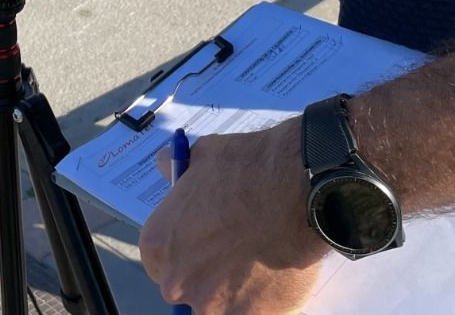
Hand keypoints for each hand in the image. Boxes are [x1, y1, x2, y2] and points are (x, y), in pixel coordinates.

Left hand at [140, 118, 325, 314]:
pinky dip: (262, 301)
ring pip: (219, 305)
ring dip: (235, 290)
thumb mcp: (202, 154)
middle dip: (208, 275)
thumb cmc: (247, 168)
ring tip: (260, 262)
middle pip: (187, 288)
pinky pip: (251, 312)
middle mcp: (177, 281)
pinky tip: (276, 273)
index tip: (204, 245)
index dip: (184, 252)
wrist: (295, 189)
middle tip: (235, 254)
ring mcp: (211, 305)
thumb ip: (178, 170)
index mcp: (159, 244)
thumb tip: (165, 165)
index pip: (161, 262)